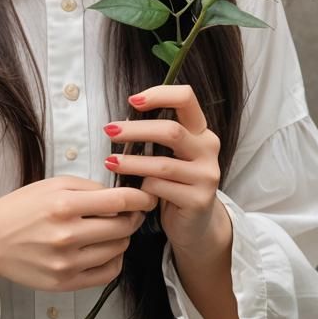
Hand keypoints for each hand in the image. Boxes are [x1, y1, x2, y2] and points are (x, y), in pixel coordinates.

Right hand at [0, 175, 158, 292]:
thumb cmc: (20, 208)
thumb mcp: (52, 185)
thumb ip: (88, 187)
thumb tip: (119, 194)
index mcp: (63, 205)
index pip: (118, 201)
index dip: (140, 198)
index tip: (147, 196)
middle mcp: (67, 235)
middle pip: (122, 227)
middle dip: (133, 217)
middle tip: (130, 211)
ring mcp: (67, 263)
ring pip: (118, 250)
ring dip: (122, 237)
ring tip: (112, 228)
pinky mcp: (66, 283)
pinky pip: (107, 274)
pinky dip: (114, 260)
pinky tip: (106, 249)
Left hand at [103, 85, 223, 254]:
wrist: (196, 224)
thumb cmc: (175, 182)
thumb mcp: (170, 153)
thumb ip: (156, 136)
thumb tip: (120, 122)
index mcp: (200, 130)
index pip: (186, 98)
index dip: (159, 94)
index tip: (132, 101)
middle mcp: (208, 149)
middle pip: (171, 131)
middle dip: (136, 130)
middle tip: (109, 131)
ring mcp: (207, 175)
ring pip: (162, 164)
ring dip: (131, 162)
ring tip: (109, 161)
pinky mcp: (199, 200)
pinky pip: (161, 188)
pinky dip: (142, 187)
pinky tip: (130, 188)